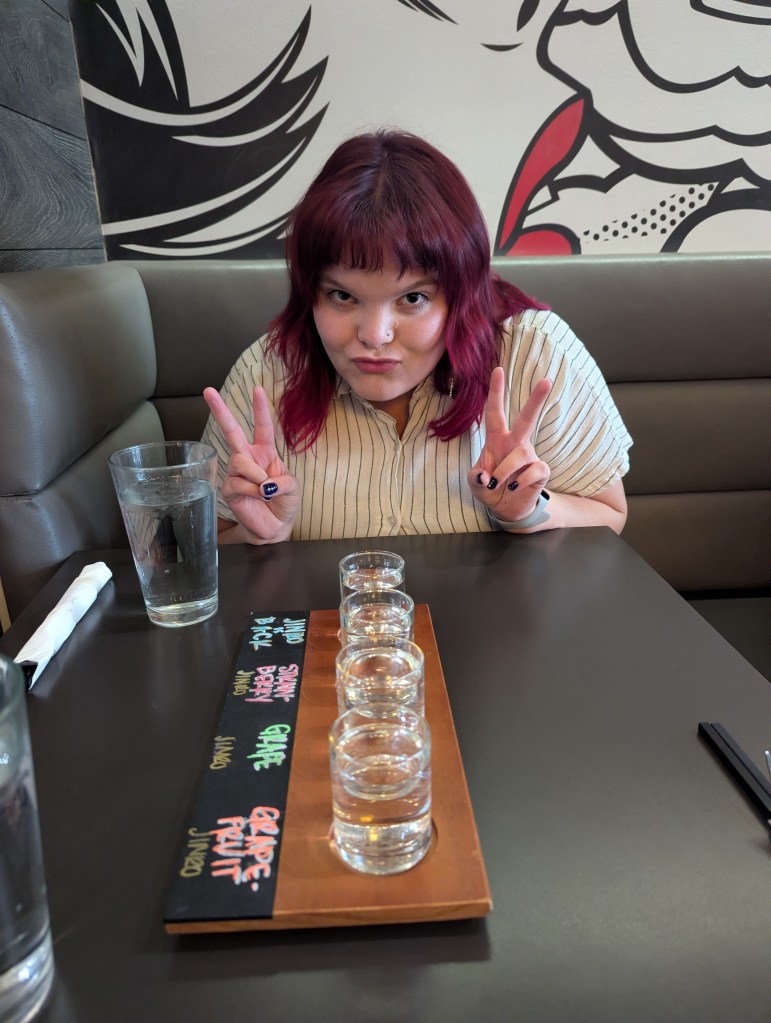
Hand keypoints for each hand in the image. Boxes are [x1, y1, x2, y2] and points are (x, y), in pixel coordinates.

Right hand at [203, 385, 299, 541]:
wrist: (276, 527)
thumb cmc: (285, 504)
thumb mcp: (293, 488)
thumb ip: (283, 481)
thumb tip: (265, 483)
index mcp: (265, 453)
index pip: (262, 427)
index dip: (260, 409)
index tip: (257, 389)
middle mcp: (248, 459)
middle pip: (231, 431)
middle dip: (220, 411)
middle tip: (207, 391)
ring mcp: (237, 473)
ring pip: (238, 461)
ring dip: (256, 475)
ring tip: (265, 490)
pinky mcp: (229, 489)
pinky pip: (237, 482)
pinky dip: (252, 490)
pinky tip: (258, 497)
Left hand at [468, 367, 552, 522]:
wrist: (506, 509)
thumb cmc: (489, 489)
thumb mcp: (475, 484)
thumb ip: (474, 478)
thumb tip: (483, 475)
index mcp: (496, 440)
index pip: (495, 412)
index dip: (496, 392)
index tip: (498, 370)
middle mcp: (515, 444)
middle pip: (527, 418)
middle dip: (536, 400)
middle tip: (546, 380)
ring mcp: (529, 457)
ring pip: (521, 453)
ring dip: (505, 469)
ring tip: (496, 483)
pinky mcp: (540, 472)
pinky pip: (534, 470)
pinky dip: (520, 481)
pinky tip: (514, 488)